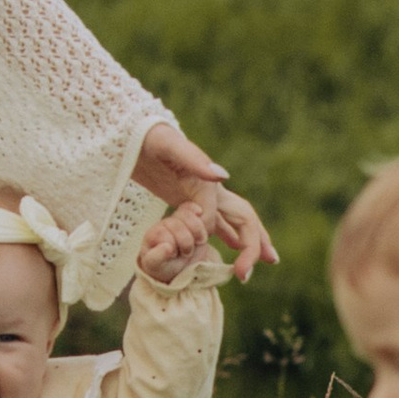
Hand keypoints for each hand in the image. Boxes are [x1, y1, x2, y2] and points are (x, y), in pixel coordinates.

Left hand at [135, 120, 276, 279]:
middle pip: (244, 218)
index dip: (226, 237)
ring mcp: (201, 195)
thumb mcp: (169, 146)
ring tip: (262, 260)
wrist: (131, 133)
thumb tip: (224, 177)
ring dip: (248, 242)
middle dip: (256, 242)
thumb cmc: (148, 137)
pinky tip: (231, 246)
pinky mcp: (188, 199)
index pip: (226, 215)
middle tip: (267, 264)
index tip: (218, 258)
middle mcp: (211, 189)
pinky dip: (225, 235)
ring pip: (232, 222)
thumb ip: (195, 160)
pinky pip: (214, 221)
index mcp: (208, 180)